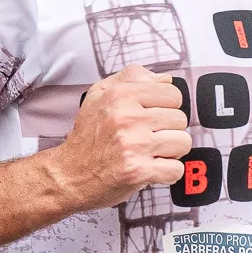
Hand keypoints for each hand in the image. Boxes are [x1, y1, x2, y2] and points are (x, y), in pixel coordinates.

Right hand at [46, 64, 189, 210]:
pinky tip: (152, 169)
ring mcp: (134, 145)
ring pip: (182, 142)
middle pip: (180, 119)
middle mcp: (127, 118)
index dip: (167, 107)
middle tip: (149, 137)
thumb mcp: (100, 95)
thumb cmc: (87, 138)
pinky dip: (168, 173)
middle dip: (168, 130)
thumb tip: (165, 78)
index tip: (154, 117)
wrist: (69, 175)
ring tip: (151, 153)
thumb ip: (132, 78)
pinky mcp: (138, 171)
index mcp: (121, 96)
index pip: (172, 93)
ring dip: (170, 151)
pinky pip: (176, 169)